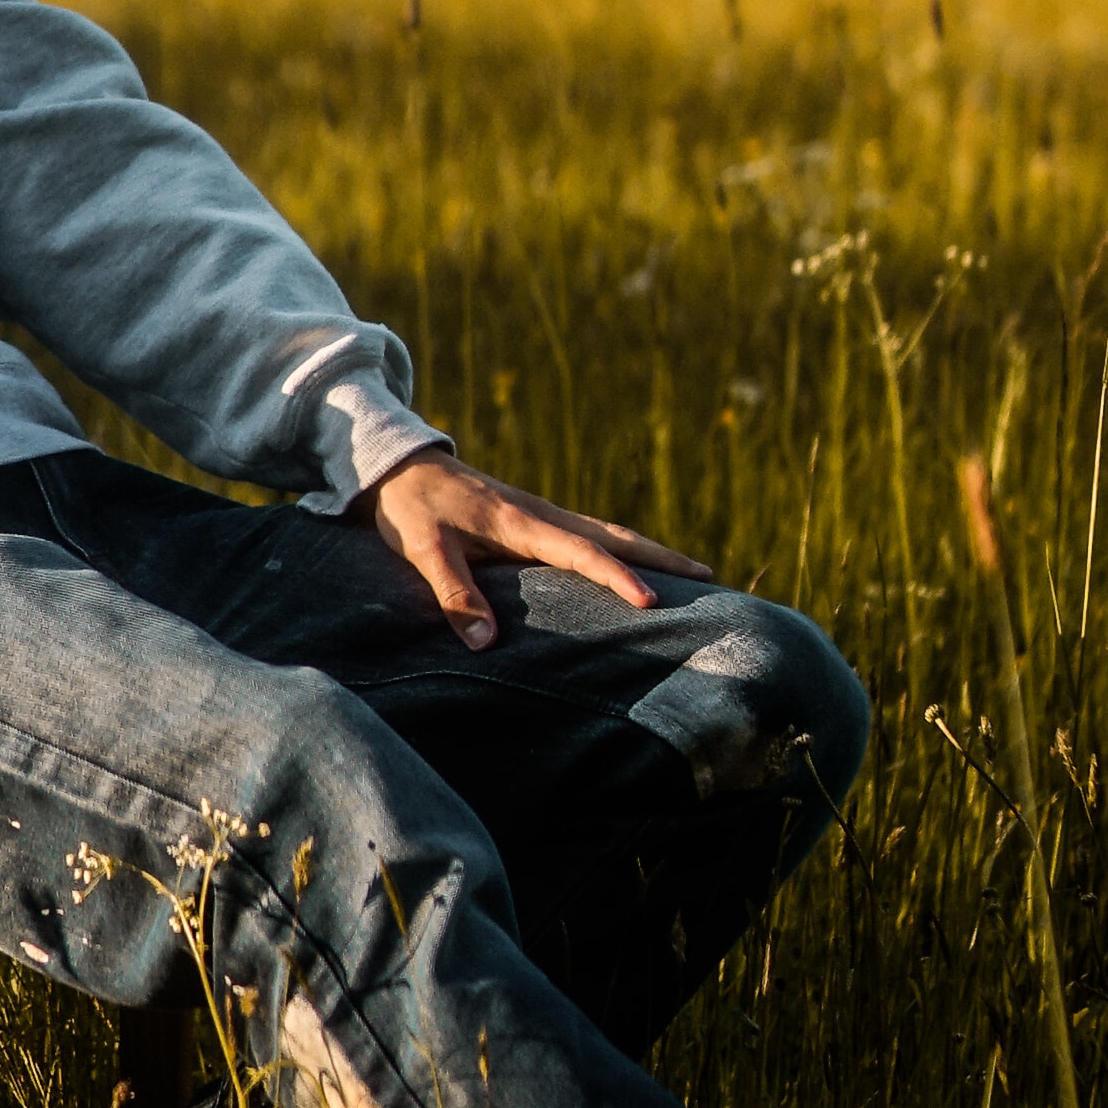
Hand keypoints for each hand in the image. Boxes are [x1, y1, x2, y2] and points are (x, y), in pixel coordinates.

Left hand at [368, 450, 713, 648]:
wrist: (397, 464)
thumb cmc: (409, 507)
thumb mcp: (421, 550)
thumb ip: (452, 594)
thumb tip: (485, 643)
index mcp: (521, 522)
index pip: (582, 553)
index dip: (617, 579)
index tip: (652, 602)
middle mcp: (542, 516)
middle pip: (615, 537)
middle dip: (662, 558)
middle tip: (709, 579)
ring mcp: (542, 516)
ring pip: (608, 534)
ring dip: (650, 552)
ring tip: (692, 574)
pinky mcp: (534, 521)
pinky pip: (591, 538)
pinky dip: (622, 551)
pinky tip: (633, 569)